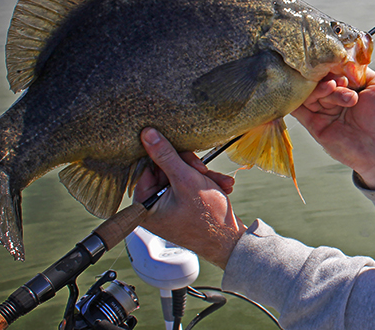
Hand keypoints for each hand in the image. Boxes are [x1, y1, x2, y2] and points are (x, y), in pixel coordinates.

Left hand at [133, 128, 242, 268]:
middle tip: (205, 172)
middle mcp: (152, 206)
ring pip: (181, 176)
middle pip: (167, 170)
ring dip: (202, 176)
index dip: (170, 159)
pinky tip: (220, 186)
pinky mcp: (180, 206)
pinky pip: (189, 186)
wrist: (230, 241)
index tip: (188, 161)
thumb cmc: (207, 218)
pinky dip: (204, 184)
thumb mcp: (186, 179)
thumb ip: (166, 155)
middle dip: (191, 169)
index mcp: (144, 204)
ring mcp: (167, 207)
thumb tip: (147, 134)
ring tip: (218, 182)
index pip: (149, 167)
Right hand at [292, 69, 374, 189]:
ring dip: (321, 88)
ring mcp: (324, 112)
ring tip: (334, 88)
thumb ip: (357, 70)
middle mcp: (334, 98)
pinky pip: (298, 110)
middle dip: (328, 78)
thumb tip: (340, 58)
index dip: (333, 65)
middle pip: (319, 80)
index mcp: (349, 88)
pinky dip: (297, 100)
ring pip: (310, 93)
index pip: (332, 70)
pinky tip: (306, 93)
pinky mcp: (315, 126)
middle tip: (340, 82)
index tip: (338, 64)